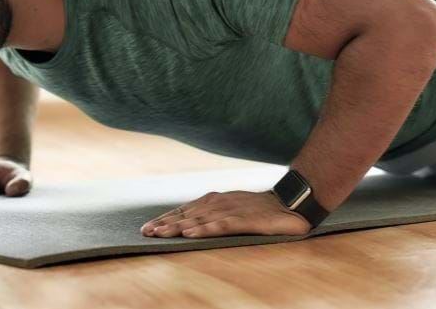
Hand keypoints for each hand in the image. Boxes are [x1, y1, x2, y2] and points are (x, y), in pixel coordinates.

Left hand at [140, 190, 312, 237]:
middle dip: (164, 223)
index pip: (185, 211)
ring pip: (198, 220)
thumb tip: (192, 225)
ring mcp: (230, 211)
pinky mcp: (243, 220)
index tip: (148, 228)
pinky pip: (220, 225)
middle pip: (186, 215)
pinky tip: (191, 235)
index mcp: (214, 201)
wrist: (289, 204)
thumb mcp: (232, 209)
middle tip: (145, 232)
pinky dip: (204, 230)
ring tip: (160, 233)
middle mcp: (218, 204)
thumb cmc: (259, 209)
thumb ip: (214, 215)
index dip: (166, 219)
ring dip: (177, 227)